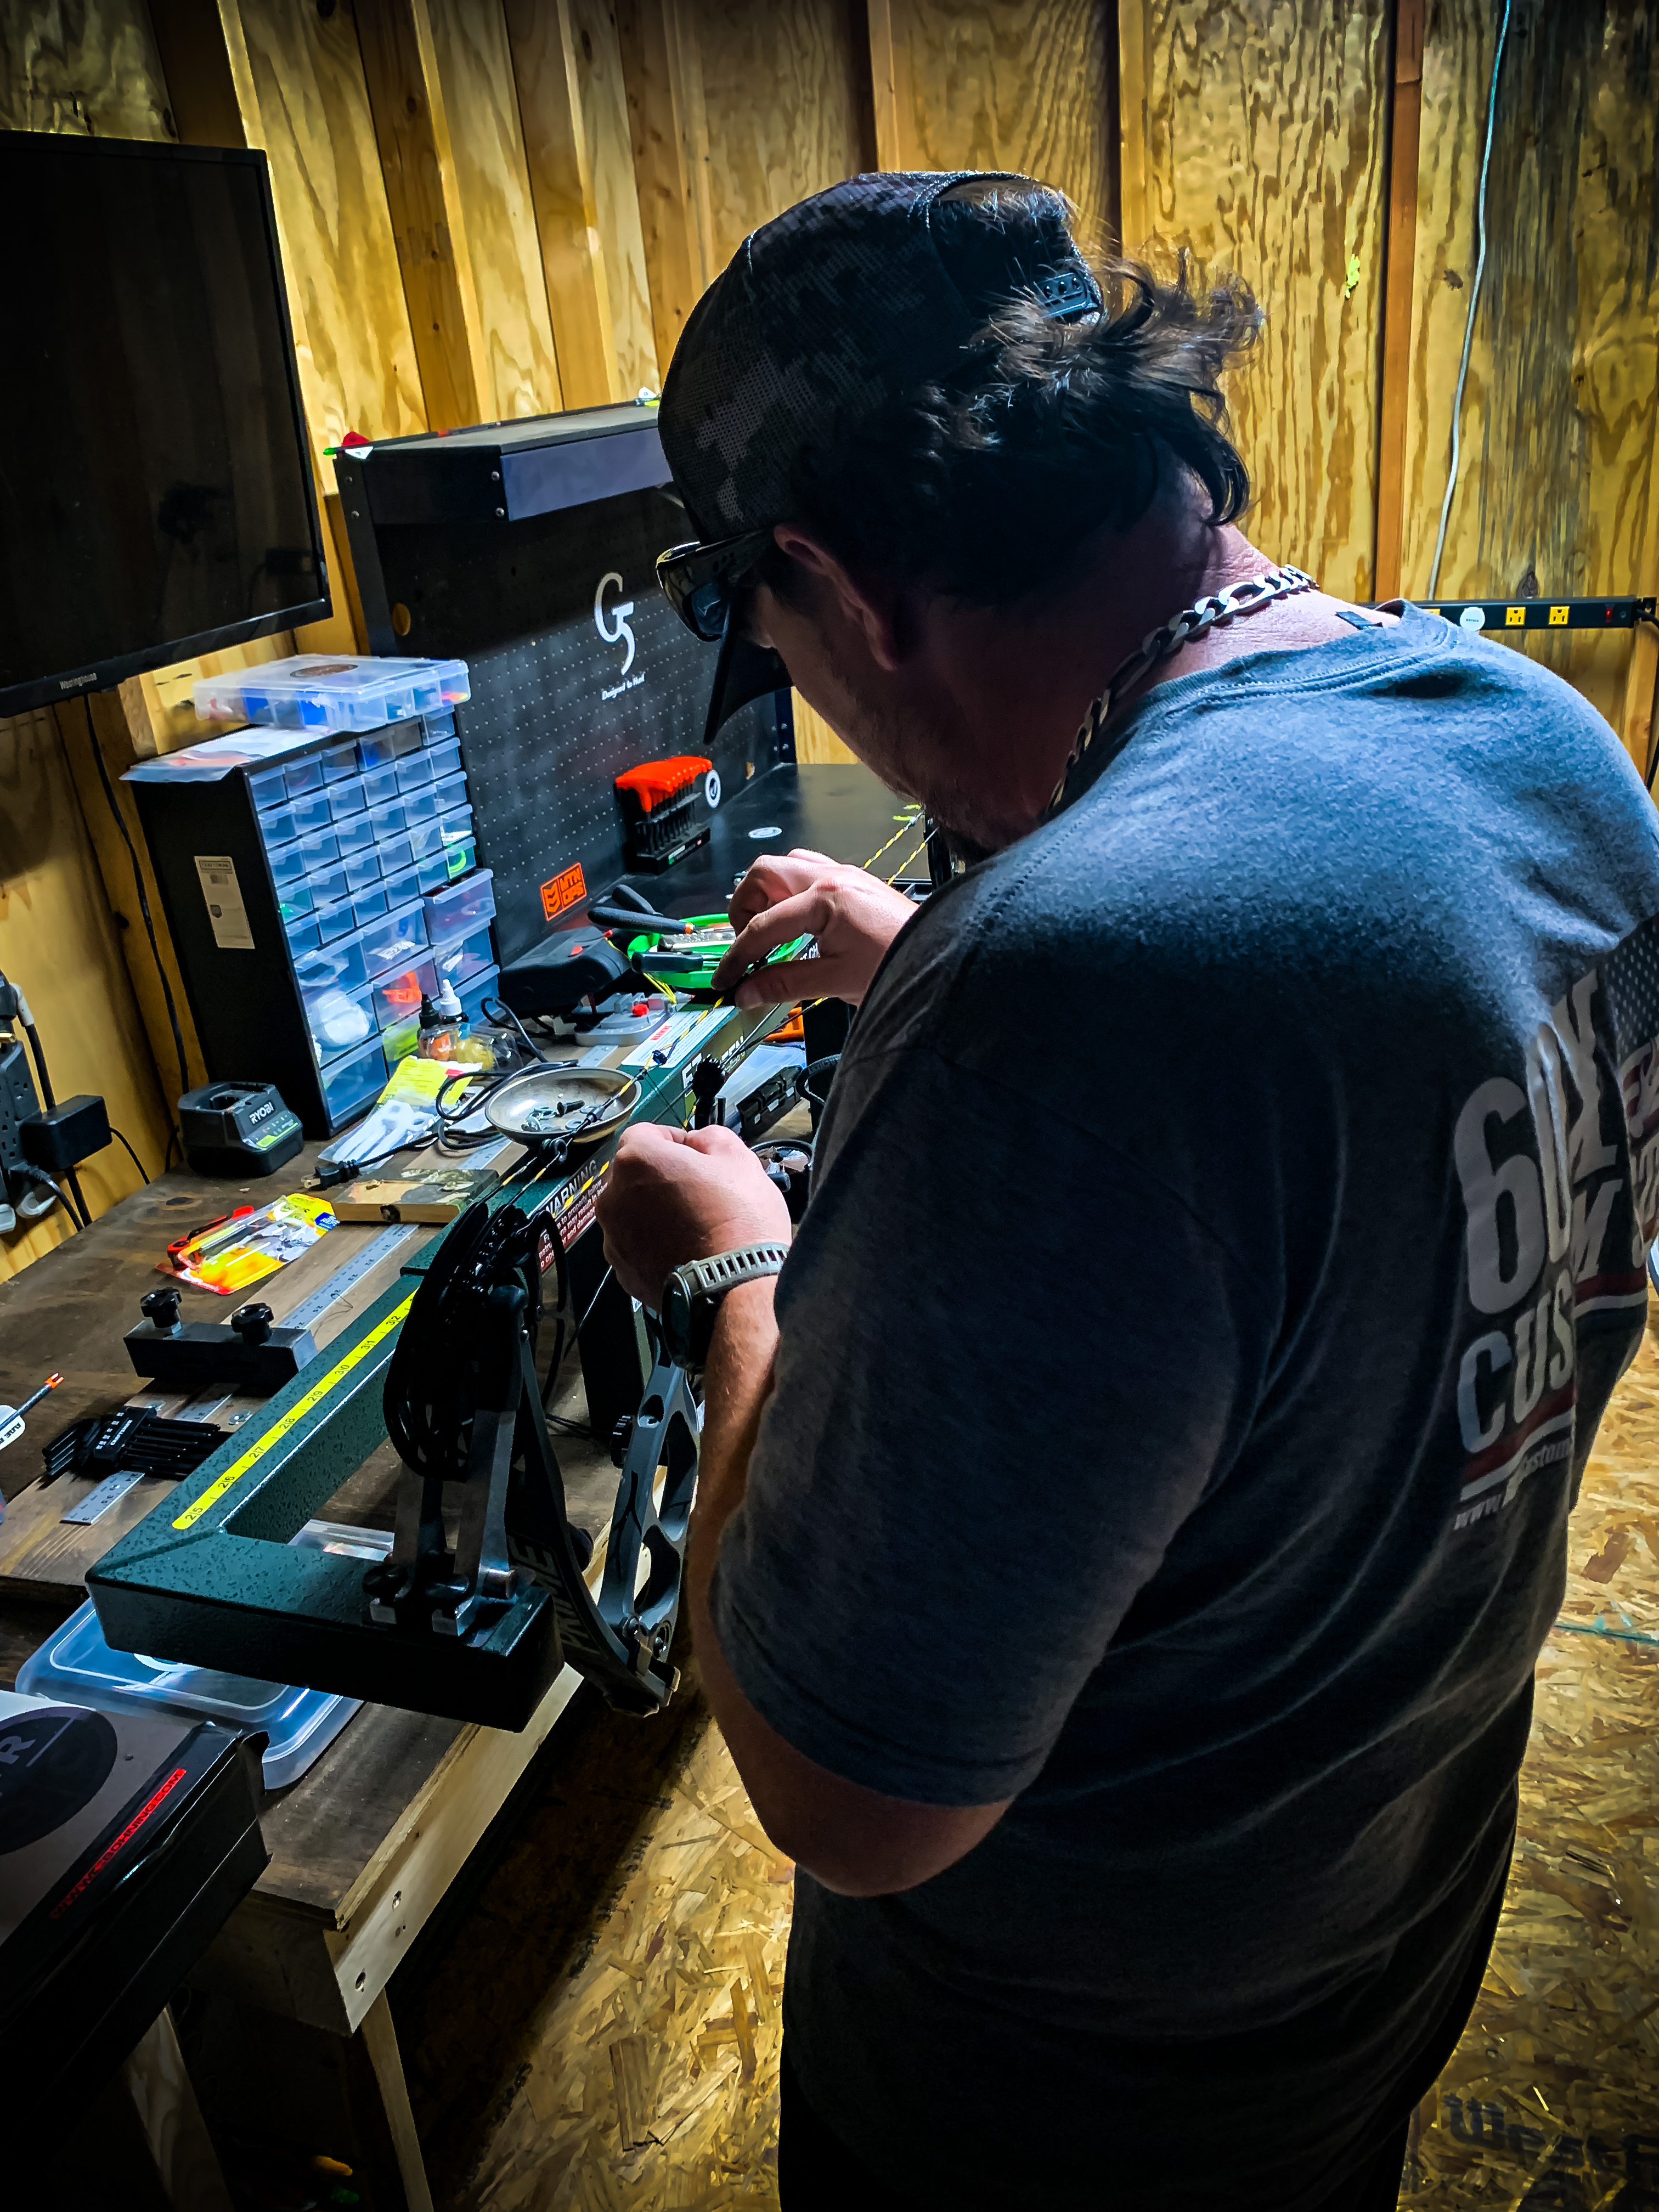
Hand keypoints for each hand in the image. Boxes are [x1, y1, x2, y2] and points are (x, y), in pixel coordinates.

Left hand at [595, 1122, 789, 1307]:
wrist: (735, 1287)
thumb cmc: (738, 1223)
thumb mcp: (738, 1159)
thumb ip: (710, 1137)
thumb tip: (698, 1141)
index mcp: (637, 1161)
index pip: (645, 1133)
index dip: (674, 1138)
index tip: (693, 1151)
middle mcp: (614, 1198)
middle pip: (635, 1175)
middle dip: (663, 1177)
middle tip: (700, 1189)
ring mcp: (615, 1238)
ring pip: (634, 1212)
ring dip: (657, 1212)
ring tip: (696, 1224)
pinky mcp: (623, 1271)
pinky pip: (636, 1246)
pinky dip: (656, 1244)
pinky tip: (687, 1249)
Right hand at [713, 849, 917, 1006]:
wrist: (943, 957)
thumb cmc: (900, 963)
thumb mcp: (835, 981)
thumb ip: (785, 984)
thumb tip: (747, 992)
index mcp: (824, 898)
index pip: (763, 926)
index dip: (739, 956)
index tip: (727, 979)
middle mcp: (831, 876)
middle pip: (763, 874)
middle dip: (745, 908)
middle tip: (747, 944)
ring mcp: (843, 874)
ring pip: (786, 867)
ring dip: (767, 896)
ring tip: (769, 932)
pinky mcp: (853, 881)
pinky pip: (809, 873)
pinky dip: (791, 894)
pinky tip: (796, 924)